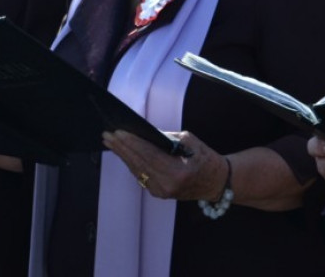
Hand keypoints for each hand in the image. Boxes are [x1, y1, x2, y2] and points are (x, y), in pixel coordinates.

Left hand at [103, 130, 227, 202]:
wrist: (216, 182)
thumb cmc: (205, 158)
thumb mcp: (190, 141)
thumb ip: (167, 138)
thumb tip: (144, 132)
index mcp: (177, 172)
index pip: (148, 155)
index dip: (132, 143)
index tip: (118, 132)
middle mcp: (167, 185)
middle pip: (138, 163)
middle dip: (122, 148)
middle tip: (107, 135)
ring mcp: (162, 191)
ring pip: (137, 170)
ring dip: (123, 155)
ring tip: (111, 142)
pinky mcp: (158, 193)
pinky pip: (141, 175)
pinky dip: (131, 163)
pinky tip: (122, 153)